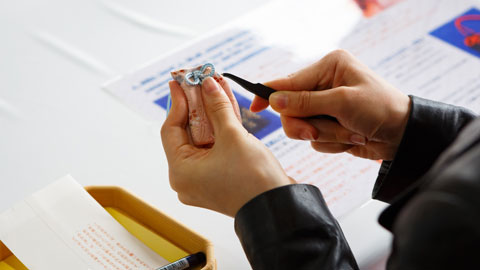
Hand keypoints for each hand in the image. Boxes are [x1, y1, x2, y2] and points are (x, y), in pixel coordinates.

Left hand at [161, 77, 292, 216]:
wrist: (279, 208)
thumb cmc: (254, 180)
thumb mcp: (233, 136)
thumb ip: (217, 107)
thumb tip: (207, 84)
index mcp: (181, 172)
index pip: (171, 129)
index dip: (178, 102)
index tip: (181, 81)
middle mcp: (187, 178)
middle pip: (187, 133)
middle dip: (198, 105)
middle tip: (201, 81)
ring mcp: (203, 179)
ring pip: (203, 138)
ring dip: (211, 113)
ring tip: (216, 87)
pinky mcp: (219, 178)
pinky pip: (214, 148)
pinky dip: (220, 129)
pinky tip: (226, 105)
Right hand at [251, 50, 410, 160]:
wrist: (405, 136)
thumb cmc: (381, 109)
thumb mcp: (343, 102)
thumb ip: (306, 102)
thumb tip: (274, 100)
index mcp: (328, 67)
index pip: (288, 82)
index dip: (268, 95)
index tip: (253, 107)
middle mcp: (324, 85)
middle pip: (291, 109)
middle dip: (306, 124)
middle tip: (316, 132)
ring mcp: (325, 107)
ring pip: (302, 127)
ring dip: (324, 135)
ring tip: (347, 133)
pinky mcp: (329, 125)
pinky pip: (315, 140)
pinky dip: (332, 142)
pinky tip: (351, 138)